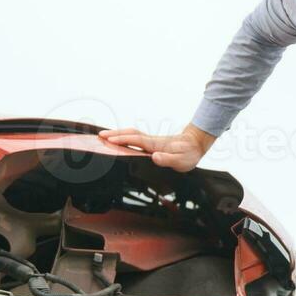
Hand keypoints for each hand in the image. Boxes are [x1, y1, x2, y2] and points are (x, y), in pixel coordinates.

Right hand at [96, 125, 213, 171]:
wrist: (195, 144)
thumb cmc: (189, 154)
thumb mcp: (182, 161)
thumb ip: (169, 159)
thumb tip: (155, 157)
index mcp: (156, 145)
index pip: (136, 140)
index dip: (123, 140)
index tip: (109, 140)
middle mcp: (151, 141)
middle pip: (130, 134)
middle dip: (115, 134)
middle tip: (100, 136)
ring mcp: (151, 141)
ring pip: (131, 134)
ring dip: (118, 134)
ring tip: (104, 137)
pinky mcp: (151, 143)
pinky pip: (134, 138)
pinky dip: (124, 137)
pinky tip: (119, 140)